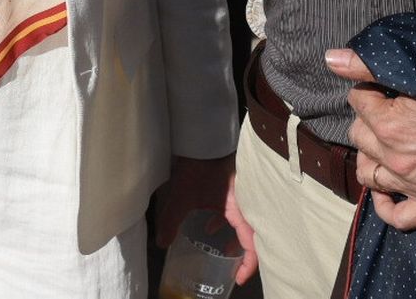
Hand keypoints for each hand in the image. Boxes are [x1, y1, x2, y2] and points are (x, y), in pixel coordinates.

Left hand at [155, 156, 257, 284]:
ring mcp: (243, 195)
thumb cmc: (198, 166)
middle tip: (230, 268)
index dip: (247, 266)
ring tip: (221, 250)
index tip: (236, 279)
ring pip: (245, 224)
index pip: (253, 246)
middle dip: (243, 255)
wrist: (204, 137)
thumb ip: (172, 221)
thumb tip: (162, 243)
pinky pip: (237, 211)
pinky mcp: (236, 187)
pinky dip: (226, 222)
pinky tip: (210, 224)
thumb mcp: (182, 196)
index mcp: (241, 211)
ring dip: (234, 238)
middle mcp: (247, 205)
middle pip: (253, 237)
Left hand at [326, 48, 415, 230]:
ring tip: (387, 140)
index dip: (371, 87)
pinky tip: (386, 189)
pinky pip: (398, 217)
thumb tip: (332, 58)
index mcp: (390, 123)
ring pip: (369, 173)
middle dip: (370, 118)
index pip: (356, 99)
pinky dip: (386, 206)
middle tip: (393, 108)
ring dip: (373, 155)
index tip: (387, 85)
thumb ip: (371, 64)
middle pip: (358, 135)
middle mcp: (398, 158)